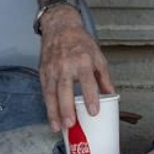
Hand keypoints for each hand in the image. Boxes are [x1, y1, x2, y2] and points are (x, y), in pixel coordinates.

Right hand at [38, 9, 113, 131]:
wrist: (59, 27)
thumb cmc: (79, 41)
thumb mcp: (97, 56)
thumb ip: (103, 78)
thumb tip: (111, 95)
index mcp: (82, 60)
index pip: (87, 81)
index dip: (90, 97)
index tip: (94, 111)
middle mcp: (65, 65)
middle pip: (64, 90)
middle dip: (66, 108)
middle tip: (70, 124)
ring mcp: (52, 69)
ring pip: (51, 93)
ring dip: (54, 112)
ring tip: (58, 127)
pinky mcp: (43, 71)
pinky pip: (44, 91)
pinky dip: (47, 105)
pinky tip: (51, 116)